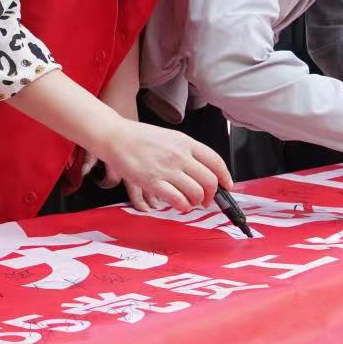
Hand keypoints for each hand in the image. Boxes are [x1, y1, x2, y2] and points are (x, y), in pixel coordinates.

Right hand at [87, 118, 231, 212]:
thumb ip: (187, 151)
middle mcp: (179, 156)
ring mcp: (167, 169)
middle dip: (211, 195)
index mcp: (185, 143)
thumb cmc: (140, 137)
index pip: (216, 161)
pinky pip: (178, 200)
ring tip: (191, 202)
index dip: (225, 177)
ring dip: (197, 201)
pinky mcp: (153, 182)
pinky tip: (180, 204)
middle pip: (209, 180)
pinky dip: (184, 206)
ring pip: (196, 192)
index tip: (227, 186)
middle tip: (206, 199)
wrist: (116, 137)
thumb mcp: (170, 137)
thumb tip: (203, 169)